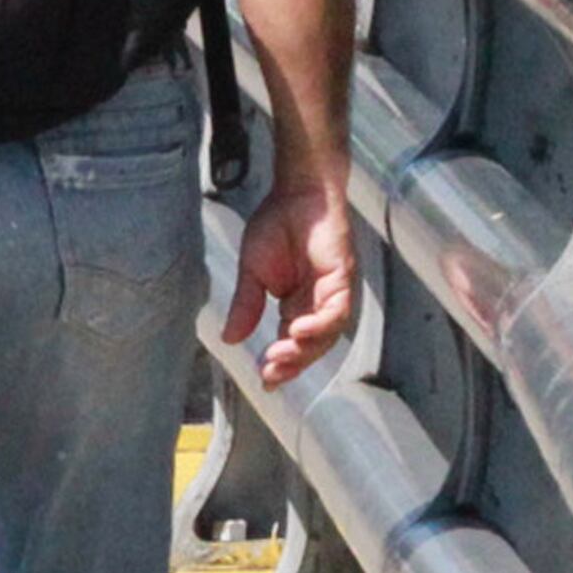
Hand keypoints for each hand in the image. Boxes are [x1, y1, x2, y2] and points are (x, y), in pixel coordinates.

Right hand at [227, 176, 358, 384]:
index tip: (264, 380)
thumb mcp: (252, 272)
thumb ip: (245, 306)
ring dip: (305, 349)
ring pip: (327, 334)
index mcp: (297, 304)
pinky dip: (319, 324)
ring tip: (279, 356)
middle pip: (311, 346)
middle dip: (292, 364)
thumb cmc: (277, 224)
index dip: (281, 363)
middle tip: (270, 375)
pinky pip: (336, 310)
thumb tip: (229, 339)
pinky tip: (297, 331)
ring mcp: (333, 293)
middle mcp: (318, 304)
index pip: (291, 342)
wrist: (297, 192)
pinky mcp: (342, 279)